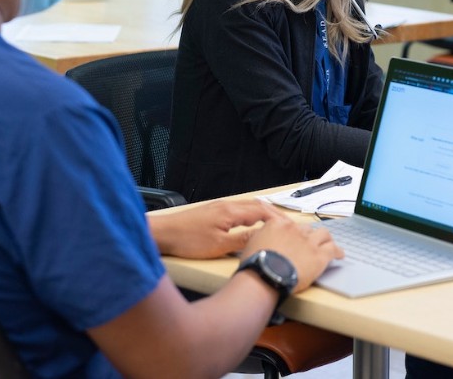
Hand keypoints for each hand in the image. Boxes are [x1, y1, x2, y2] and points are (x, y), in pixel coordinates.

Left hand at [149, 199, 286, 258]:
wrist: (163, 234)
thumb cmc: (187, 240)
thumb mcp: (219, 245)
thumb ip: (243, 240)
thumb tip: (263, 237)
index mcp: (230, 212)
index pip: (262, 211)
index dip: (278, 219)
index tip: (290, 227)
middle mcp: (226, 205)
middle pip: (257, 206)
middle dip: (274, 214)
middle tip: (287, 225)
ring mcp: (218, 208)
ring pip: (247, 207)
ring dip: (262, 214)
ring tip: (273, 225)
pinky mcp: (212, 213)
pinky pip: (238, 210)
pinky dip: (250, 216)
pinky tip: (250, 224)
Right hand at [240, 216, 342, 291]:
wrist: (265, 274)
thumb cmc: (256, 264)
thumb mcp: (252, 243)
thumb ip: (263, 236)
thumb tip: (266, 238)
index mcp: (279, 224)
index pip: (291, 224)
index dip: (294, 232)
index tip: (295, 236)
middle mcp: (295, 230)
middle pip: (307, 228)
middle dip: (309, 235)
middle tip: (310, 243)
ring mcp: (308, 242)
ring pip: (324, 234)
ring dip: (326, 239)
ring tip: (328, 244)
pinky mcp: (319, 256)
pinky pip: (333, 250)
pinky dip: (337, 251)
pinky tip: (340, 255)